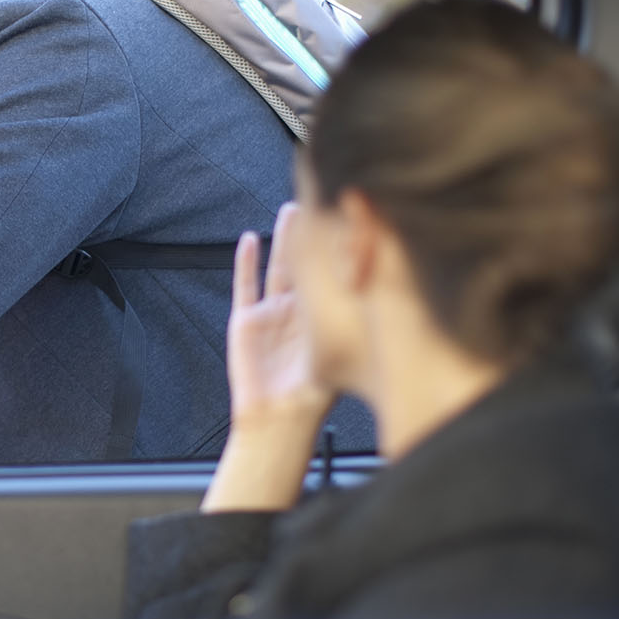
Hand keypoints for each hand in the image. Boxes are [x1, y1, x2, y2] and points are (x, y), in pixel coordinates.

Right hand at [225, 202, 331, 427]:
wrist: (280, 418)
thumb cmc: (314, 394)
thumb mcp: (340, 347)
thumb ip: (349, 314)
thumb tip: (372, 277)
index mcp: (325, 319)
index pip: (335, 273)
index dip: (340, 247)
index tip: (349, 218)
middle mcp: (300, 313)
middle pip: (308, 263)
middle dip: (315, 233)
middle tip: (322, 201)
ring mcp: (272, 315)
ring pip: (279, 267)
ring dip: (285, 239)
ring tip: (293, 210)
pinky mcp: (247, 321)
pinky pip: (245, 285)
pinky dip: (246, 263)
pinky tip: (250, 240)